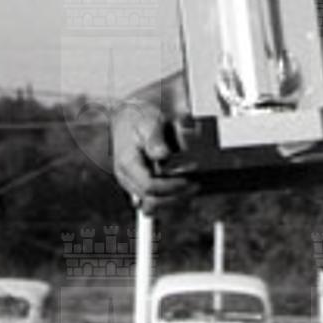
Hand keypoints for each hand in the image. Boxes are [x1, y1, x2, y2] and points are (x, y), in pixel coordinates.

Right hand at [110, 73, 195, 213]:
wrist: (129, 116)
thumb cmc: (139, 118)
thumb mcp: (148, 123)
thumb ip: (155, 140)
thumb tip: (162, 155)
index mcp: (127, 163)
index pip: (148, 186)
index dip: (171, 186)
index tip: (187, 180)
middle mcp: (127, 177)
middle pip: (151, 201)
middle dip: (175, 196)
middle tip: (195, 186)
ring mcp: (131, 184)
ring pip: (151, 206)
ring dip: (173, 201)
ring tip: (191, 189)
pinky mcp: (138, 185)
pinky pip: (152, 203)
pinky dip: (168, 200)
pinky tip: (182, 192)